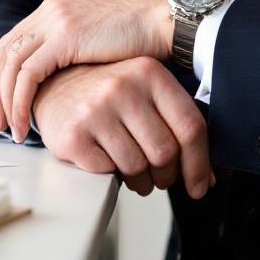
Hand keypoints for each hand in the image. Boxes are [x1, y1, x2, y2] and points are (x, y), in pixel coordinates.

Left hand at [0, 0, 173, 141]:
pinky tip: (25, 122)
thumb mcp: (101, 36)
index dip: (1, 71)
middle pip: (6, 51)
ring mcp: (55, 20)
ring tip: (9, 129)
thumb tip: (70, 75)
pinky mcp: (64, 37)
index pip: (15, 40)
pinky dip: (20, 102)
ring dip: (6, 101)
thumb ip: (80, 47)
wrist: (165, 18)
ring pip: (12, 65)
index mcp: (57, 7)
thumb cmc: (144, 33)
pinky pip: (28, 75)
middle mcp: (50, 9)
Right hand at [32, 57, 213, 199]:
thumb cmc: (107, 95)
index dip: (199, 164)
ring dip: (141, 182)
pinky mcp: (73, 134)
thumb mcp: (144, 92)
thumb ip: (176, 124)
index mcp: (149, 73)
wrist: (53, 87)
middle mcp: (123, 87)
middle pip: (165, 152)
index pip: (190, 126)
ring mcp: (95, 110)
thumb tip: (206, 177)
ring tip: (134, 175)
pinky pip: (107, 172)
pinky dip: (112, 176)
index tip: (199, 186)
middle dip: (166, 176)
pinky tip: (108, 163)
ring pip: (137, 167)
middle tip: (159, 178)